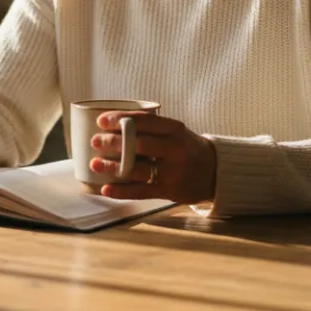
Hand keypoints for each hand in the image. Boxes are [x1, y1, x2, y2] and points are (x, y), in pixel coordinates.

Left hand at [91, 111, 216, 202]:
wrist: (215, 172)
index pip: (144, 121)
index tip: (101, 120)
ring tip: (95, 164)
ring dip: (112, 167)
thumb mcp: (176, 132)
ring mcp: (173, 172)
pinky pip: (141, 192)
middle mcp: (175, 149)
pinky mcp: (169, 191)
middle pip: (139, 144)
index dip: (121, 119)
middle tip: (95, 141)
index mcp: (175, 130)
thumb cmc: (186, 148)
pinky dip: (121, 191)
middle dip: (113, 142)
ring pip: (137, 169)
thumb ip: (151, 128)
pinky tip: (105, 189)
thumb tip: (113, 123)